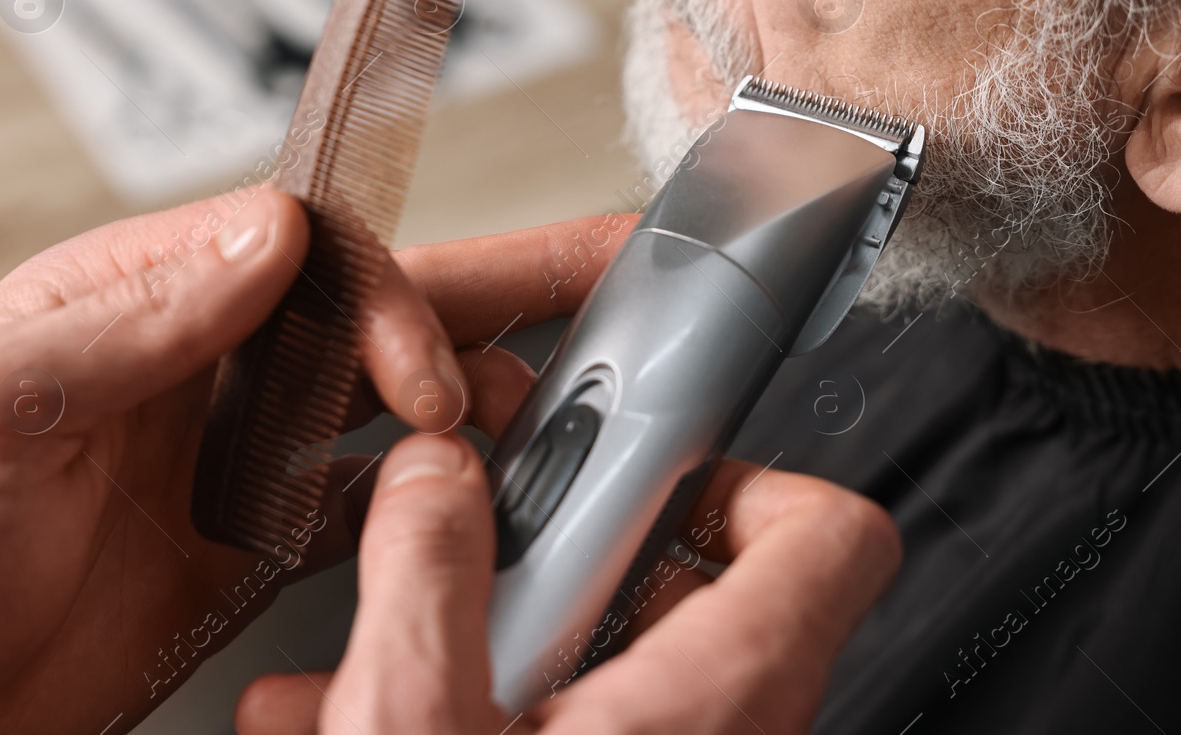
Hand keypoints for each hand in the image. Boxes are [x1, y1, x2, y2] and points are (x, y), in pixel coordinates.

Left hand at [0, 188, 632, 733]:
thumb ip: (138, 313)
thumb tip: (269, 234)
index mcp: (134, 301)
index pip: (306, 259)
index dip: (387, 303)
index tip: (420, 378)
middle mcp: (195, 368)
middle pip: (371, 311)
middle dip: (490, 293)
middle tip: (597, 274)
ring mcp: (228, 458)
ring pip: (385, 402)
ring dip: (467, 404)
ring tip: (533, 425)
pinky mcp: (245, 545)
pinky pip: (362, 501)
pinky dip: (424, 498)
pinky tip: (465, 506)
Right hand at [234, 439, 901, 733]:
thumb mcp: (415, 726)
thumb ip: (429, 575)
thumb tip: (439, 479)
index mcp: (718, 699)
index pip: (828, 535)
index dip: (745, 475)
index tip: (638, 472)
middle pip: (686, 594)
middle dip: (549, 570)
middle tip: (458, 564)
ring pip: (602, 677)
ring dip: (479, 658)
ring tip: (361, 681)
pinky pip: (558, 733)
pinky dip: (473, 722)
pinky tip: (352, 730)